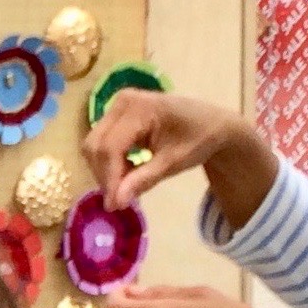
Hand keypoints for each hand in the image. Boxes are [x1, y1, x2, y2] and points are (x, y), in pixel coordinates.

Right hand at [83, 91, 240, 210]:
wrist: (212, 123)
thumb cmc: (198, 139)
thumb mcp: (173, 163)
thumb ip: (142, 180)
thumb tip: (116, 202)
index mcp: (139, 108)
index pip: (110, 147)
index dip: (109, 178)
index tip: (114, 206)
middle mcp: (122, 102)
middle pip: (96, 145)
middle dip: (104, 175)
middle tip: (119, 200)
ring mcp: (117, 106)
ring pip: (94, 144)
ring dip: (105, 169)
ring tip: (126, 186)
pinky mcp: (117, 114)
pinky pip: (102, 141)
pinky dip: (110, 161)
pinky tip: (127, 173)